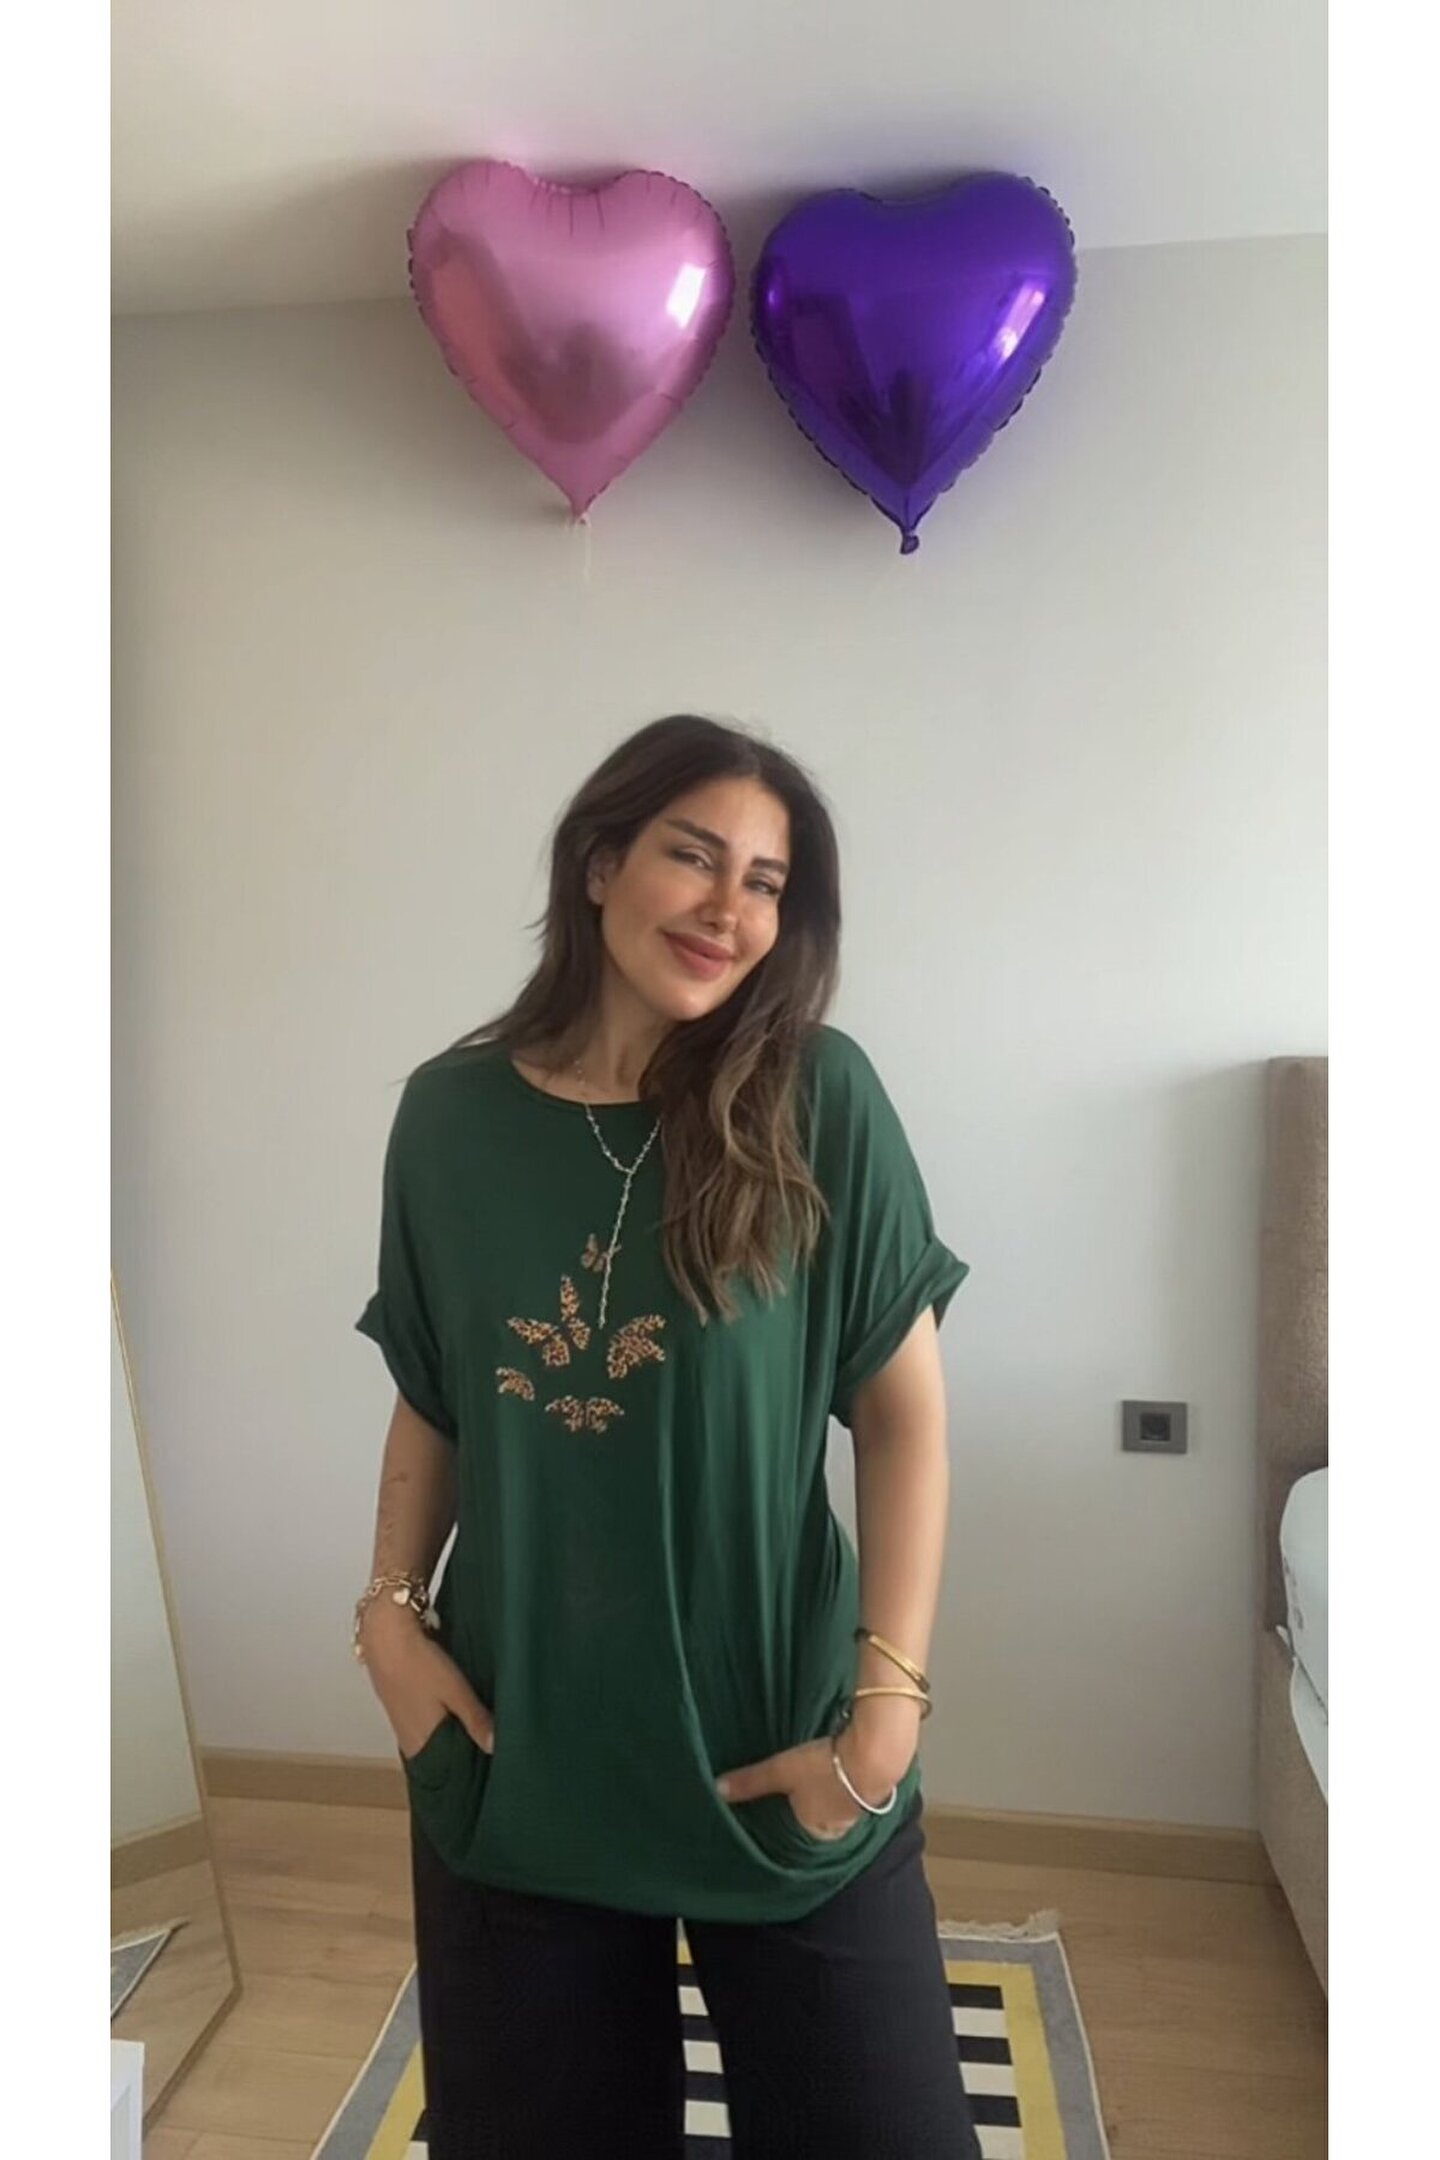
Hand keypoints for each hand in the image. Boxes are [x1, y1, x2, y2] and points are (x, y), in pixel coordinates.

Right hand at [363, 1611, 494, 1760]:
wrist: (385, 1634)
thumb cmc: (420, 1664)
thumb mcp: (456, 1691)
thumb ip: (475, 1720)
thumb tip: (496, 1748)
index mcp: (422, 1742)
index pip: (446, 1771)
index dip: (465, 1769)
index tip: (486, 1767)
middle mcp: (408, 1739)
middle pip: (437, 1757)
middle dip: (459, 1753)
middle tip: (485, 1749)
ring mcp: (400, 1722)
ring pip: (429, 1740)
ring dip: (448, 1738)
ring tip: (472, 1731)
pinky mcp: (398, 1705)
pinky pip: (421, 1725)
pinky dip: (436, 1724)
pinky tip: (449, 1712)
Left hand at [715, 1732, 900, 1842]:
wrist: (877, 1753)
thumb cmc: (825, 1768)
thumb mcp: (782, 1770)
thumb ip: (751, 1781)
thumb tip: (716, 1790)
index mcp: (814, 1833)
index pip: (791, 1835)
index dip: (782, 1823)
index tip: (771, 1813)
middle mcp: (836, 1830)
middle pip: (812, 1822)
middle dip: (802, 1810)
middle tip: (788, 1795)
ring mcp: (857, 1812)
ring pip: (832, 1808)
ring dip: (823, 1796)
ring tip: (810, 1780)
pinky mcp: (871, 1791)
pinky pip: (848, 1793)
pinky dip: (840, 1784)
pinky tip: (835, 1770)